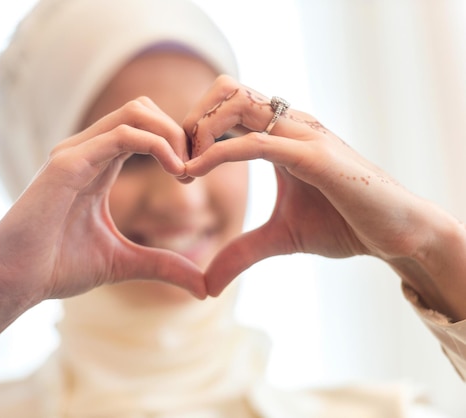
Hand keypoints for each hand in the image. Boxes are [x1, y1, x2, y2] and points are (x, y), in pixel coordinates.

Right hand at [0, 97, 205, 302]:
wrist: (13, 281)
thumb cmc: (56, 268)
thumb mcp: (123, 263)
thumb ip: (163, 265)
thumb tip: (203, 287)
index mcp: (97, 166)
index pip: (143, 128)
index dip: (175, 143)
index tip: (193, 177)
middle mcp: (86, 151)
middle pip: (143, 110)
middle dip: (178, 133)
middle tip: (193, 171)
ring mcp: (75, 152)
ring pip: (136, 112)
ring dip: (172, 135)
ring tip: (185, 171)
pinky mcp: (68, 163)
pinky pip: (122, 134)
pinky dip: (158, 145)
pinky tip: (175, 173)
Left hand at [183, 75, 457, 302]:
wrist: (395, 233)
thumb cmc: (343, 225)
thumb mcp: (279, 239)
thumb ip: (240, 253)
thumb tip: (206, 286)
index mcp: (281, 133)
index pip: (227, 104)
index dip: (195, 127)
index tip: (179, 163)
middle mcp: (290, 124)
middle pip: (226, 88)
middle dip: (191, 120)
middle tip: (178, 160)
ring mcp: (303, 135)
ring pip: (237, 101)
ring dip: (200, 130)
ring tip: (187, 168)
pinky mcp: (314, 155)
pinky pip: (255, 141)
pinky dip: (218, 153)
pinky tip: (195, 173)